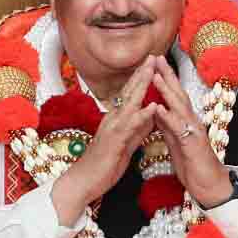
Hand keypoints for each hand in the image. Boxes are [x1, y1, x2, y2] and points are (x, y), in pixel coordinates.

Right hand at [51, 58, 158, 224]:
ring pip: (129, 103)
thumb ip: (137, 130)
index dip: (140, 78)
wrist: (83, 182)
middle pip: (128, 92)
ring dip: (141, 85)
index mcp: (115, 120)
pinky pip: (130, 126)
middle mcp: (112, 120)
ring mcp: (112, 129)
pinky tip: (152, 106)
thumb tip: (150, 117)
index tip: (151, 63)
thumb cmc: (103, 166)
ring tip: (153, 69)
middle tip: (152, 55)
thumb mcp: (125, 144)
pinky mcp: (114, 142)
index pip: (129, 95)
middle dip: (141, 73)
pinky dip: (141, 115)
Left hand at [149, 56, 232, 206]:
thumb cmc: (192, 164)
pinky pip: (179, 128)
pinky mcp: (193, 144)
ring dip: (167, 90)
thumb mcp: (175, 140)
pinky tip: (158, 108)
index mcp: (185, 120)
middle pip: (178, 94)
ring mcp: (194, 131)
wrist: (208, 185)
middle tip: (156, 58)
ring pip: (180, 106)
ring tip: (156, 76)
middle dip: (167, 75)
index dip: (164, 78)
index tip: (152, 63)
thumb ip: (167, 124)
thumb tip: (156, 109)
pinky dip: (168, 117)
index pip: (173, 95)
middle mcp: (191, 121)